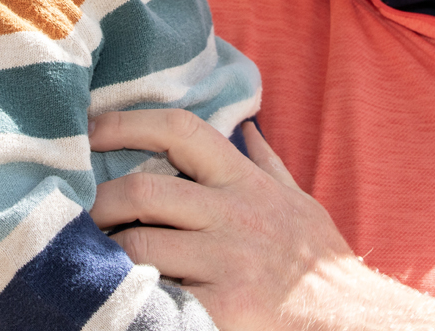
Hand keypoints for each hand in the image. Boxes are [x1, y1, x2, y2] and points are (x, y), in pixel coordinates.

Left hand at [88, 110, 434, 330]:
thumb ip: (268, 165)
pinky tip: (120, 291)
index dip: (129, 122)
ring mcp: (226, 261)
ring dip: (108, 251)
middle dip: (100, 202)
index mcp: (244, 181)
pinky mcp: (221, 307)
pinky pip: (159, 294)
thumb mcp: (300, 201)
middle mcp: (232, 214)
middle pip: (143, 191)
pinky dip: (134, 291)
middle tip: (78, 213)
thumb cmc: (321, 263)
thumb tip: (248, 127)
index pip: (181, 129)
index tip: (91, 129)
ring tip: (90, 254)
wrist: (356, 319)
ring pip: (140, 244)